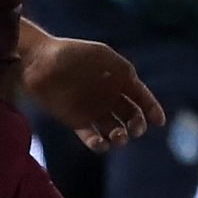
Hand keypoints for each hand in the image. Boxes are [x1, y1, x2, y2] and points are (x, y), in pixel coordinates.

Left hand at [21, 35, 162, 151]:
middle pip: (131, 117)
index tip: (158, 121)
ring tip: (118, 137)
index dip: (152, 109)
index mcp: (119, 80)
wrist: (39, 61)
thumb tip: (136, 85)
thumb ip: (121, 70)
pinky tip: (101, 144)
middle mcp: (109, 97)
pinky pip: (91, 137)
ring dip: (120, 137)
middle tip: (135, 129)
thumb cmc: (71, 53)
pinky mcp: (76, 121)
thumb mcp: (102, 55)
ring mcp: (93, 110)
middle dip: (137, 125)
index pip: (141, 97)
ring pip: (114, 130)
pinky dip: (98, 144)